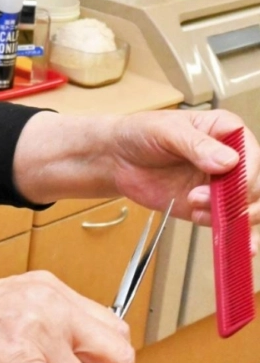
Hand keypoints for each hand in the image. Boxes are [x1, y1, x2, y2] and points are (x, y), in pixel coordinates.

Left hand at [106, 110, 259, 225]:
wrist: (117, 159)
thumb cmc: (140, 134)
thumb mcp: (166, 131)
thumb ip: (196, 145)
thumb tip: (228, 161)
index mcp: (226, 131)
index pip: (252, 154)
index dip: (248, 173)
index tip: (231, 184)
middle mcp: (231, 159)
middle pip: (256, 184)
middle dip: (239, 198)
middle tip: (205, 199)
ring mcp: (222, 185)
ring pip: (249, 206)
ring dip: (232, 215)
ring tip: (196, 209)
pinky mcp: (209, 206)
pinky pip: (231, 223)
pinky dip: (231, 231)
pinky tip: (214, 228)